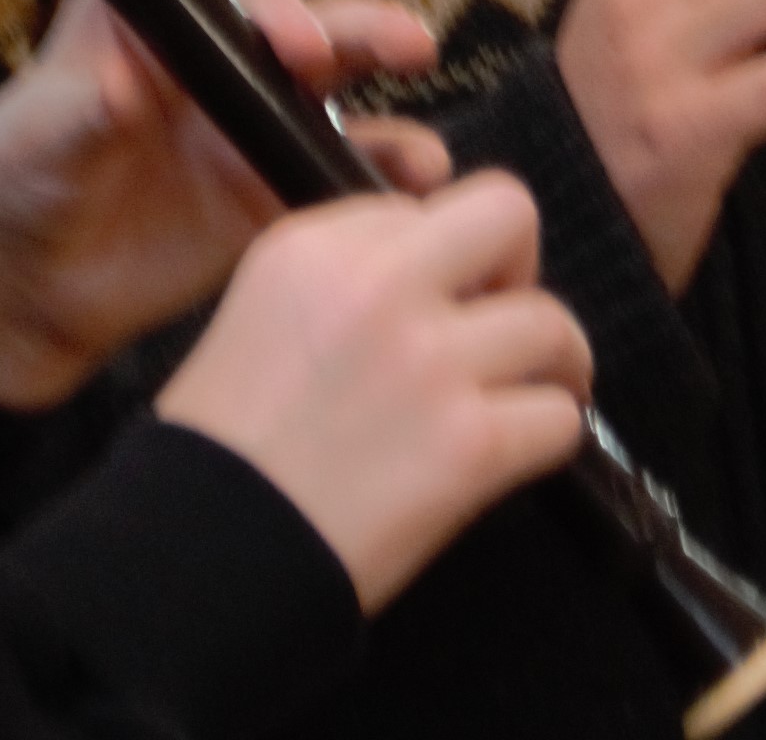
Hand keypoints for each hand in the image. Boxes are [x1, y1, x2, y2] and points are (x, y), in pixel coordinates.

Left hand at [0, 0, 445, 409]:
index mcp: (139, 20)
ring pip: (330, 72)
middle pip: (284, 9)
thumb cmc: (6, 194)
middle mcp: (204, 58)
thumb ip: (79, 116)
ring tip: (415, 57)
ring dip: (377, 55)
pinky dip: (386, 162)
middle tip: (335, 46)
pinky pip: (339, 163)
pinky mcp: (268, 188)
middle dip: (327, 10)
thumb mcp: (32, 148)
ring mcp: (243, 121)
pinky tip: (417, 169)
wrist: (16, 302)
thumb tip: (122, 87)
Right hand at [159, 172, 592, 611]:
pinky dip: (547, 438)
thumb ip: (344, 275)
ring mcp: (432, 362)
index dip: (438, 259)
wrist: (205, 557)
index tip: (431, 305)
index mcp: (316, 246)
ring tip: (531, 393)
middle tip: (503, 320)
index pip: (423, 208)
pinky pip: (560, 418)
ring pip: (553, 324)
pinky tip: (515, 452)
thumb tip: (445, 279)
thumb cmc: (222, 450)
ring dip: (554, 363)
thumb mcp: (260, 312)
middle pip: (509, 213)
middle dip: (520, 266)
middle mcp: (380, 285)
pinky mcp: (471, 443)